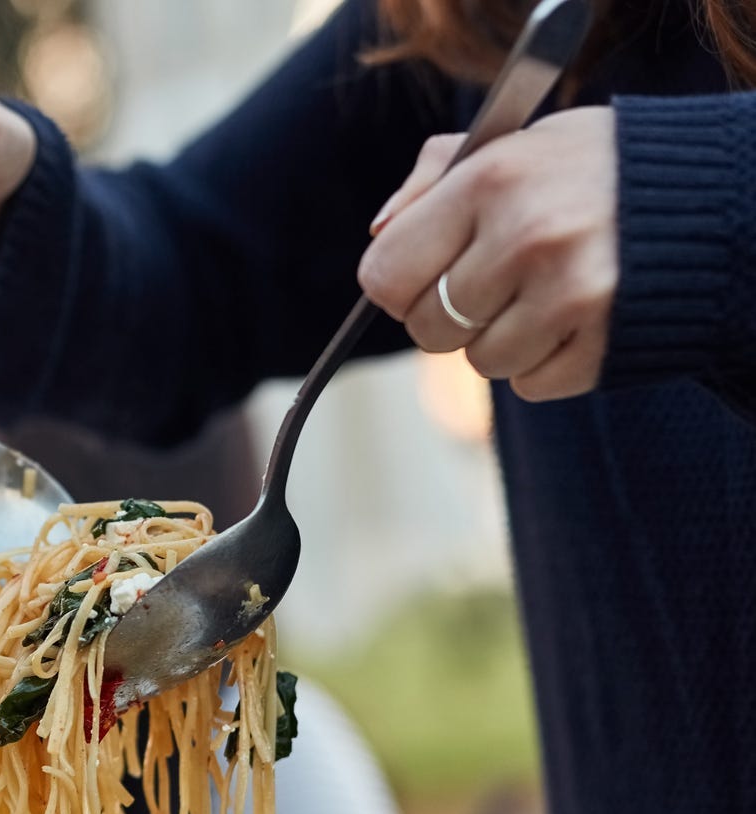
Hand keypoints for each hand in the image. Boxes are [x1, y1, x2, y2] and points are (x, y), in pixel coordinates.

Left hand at [358, 107, 617, 402]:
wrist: (718, 201)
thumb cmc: (599, 172)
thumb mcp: (519, 144)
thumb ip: (438, 178)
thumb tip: (379, 234)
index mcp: (492, 181)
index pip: (385, 274)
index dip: (400, 284)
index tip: (427, 274)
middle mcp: (528, 236)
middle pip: (428, 329)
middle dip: (453, 314)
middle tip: (501, 280)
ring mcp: (569, 295)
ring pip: (479, 362)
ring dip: (505, 339)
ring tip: (550, 292)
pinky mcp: (603, 344)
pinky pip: (530, 385)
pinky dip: (548, 363)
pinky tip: (581, 319)